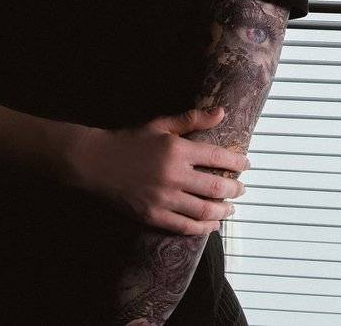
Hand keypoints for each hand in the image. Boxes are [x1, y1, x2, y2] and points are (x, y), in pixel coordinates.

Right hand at [67, 106, 249, 235]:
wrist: (94, 162)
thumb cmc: (128, 141)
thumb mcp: (159, 125)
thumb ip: (191, 119)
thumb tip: (222, 112)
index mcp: (177, 149)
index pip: (218, 157)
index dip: (238, 162)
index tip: (246, 164)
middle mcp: (174, 174)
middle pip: (217, 187)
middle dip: (235, 189)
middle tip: (241, 189)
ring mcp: (163, 198)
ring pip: (205, 209)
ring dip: (223, 211)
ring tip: (230, 208)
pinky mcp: (153, 215)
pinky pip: (185, 226)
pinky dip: (203, 227)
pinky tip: (210, 225)